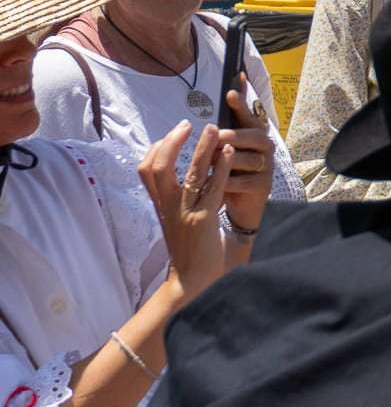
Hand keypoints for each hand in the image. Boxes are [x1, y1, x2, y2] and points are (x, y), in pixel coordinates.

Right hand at [139, 121, 232, 299]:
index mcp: (160, 205)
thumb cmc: (189, 251)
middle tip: (187, 124)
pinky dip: (220, 167)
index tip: (172, 133)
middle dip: (172, 141)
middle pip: (158, 166)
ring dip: (202, 147)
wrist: (192, 282)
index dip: (157, 148)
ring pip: (190, 173)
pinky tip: (228, 153)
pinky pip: (212, 188)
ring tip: (214, 128)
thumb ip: (176, 201)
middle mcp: (168, 206)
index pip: (147, 169)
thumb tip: (185, 180)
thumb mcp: (177, 221)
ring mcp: (186, 212)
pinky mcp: (205, 220)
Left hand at [217, 90, 273, 230]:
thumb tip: (234, 85)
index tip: (230, 93)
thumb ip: (228, 122)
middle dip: (234, 136)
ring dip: (226, 161)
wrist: (242, 203)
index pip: (249, 115)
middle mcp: (265, 147)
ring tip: (207, 164)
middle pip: (254, 136)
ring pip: (248, 159)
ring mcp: (266, 167)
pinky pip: (244, 181)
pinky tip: (216, 184)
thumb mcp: (227, 146)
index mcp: (254, 134)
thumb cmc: (231, 169)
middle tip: (217, 137)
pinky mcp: (263, 186)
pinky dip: (228, 182)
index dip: (241, 105)